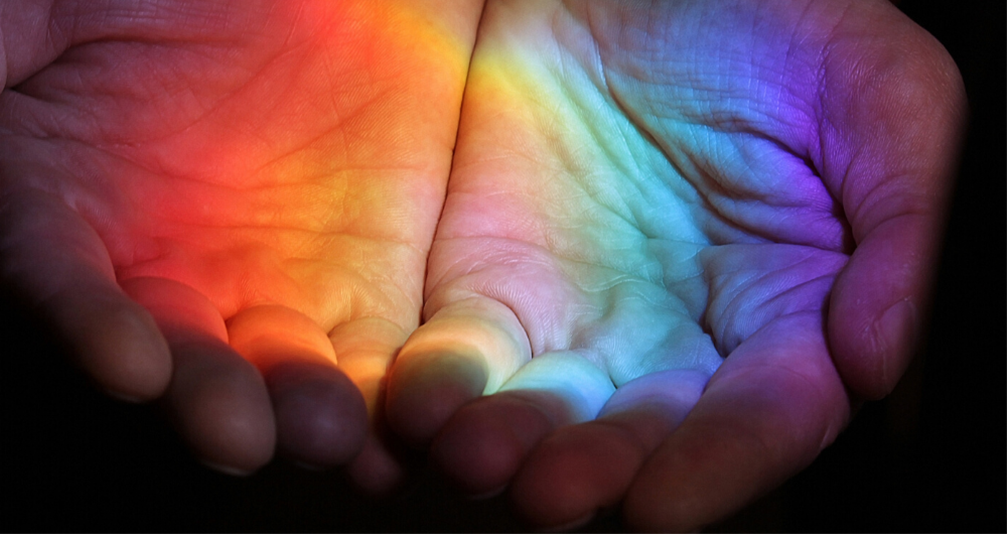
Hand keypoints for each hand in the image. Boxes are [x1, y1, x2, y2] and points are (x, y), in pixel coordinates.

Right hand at [0, 0, 482, 474]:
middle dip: (206, 399)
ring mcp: (268, 283)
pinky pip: (384, 349)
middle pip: (180, 356)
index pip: (62, 287)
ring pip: (283, 372)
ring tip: (326, 430)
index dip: (87, 325)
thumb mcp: (0, 4)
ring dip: (305, 413)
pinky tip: (408, 423)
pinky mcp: (367, 280)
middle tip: (236, 430)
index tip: (126, 357)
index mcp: (62, 218)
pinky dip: (398, 392)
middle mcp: (162, 274)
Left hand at [383, 0, 961, 530]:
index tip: (663, 505)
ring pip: (542, 415)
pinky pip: (460, 354)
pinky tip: (420, 411)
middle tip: (553, 498)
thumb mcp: (882, 97)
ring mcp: (578, 321)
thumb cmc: (782, 23)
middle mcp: (676, 344)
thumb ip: (902, 227)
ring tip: (478, 462)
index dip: (719, 463)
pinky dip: (437, 390)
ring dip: (506, 450)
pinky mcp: (491, 285)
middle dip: (597, 473)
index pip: (760, 416)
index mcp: (783, 318)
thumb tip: (875, 365)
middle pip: (639, 437)